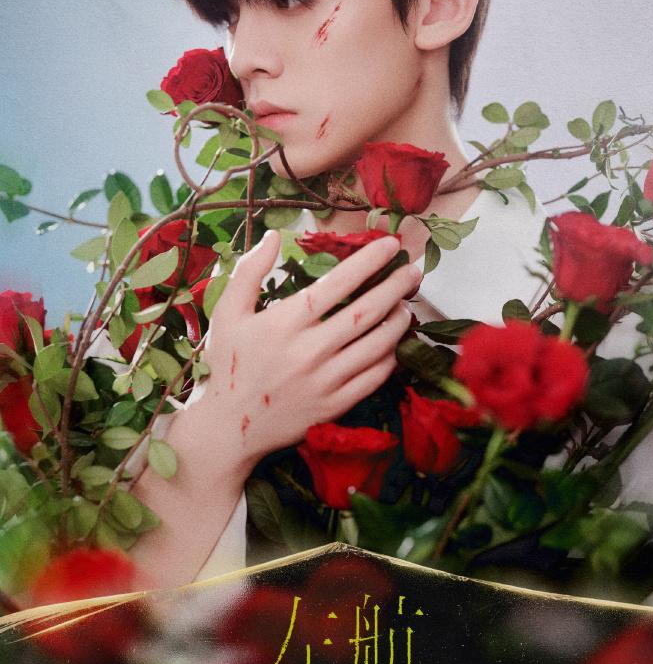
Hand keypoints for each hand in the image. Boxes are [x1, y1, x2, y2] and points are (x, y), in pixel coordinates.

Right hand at [177, 229, 419, 484]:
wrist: (228, 428)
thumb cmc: (228, 364)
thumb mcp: (227, 312)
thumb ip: (249, 271)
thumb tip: (275, 235)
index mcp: (285, 322)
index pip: (337, 283)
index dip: (368, 261)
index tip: (389, 245)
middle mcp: (309, 350)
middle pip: (366, 311)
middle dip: (395, 287)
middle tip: (413, 271)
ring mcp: (325, 381)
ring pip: (377, 345)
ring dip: (398, 322)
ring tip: (407, 305)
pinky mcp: (334, 406)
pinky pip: (373, 378)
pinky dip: (390, 357)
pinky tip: (394, 343)